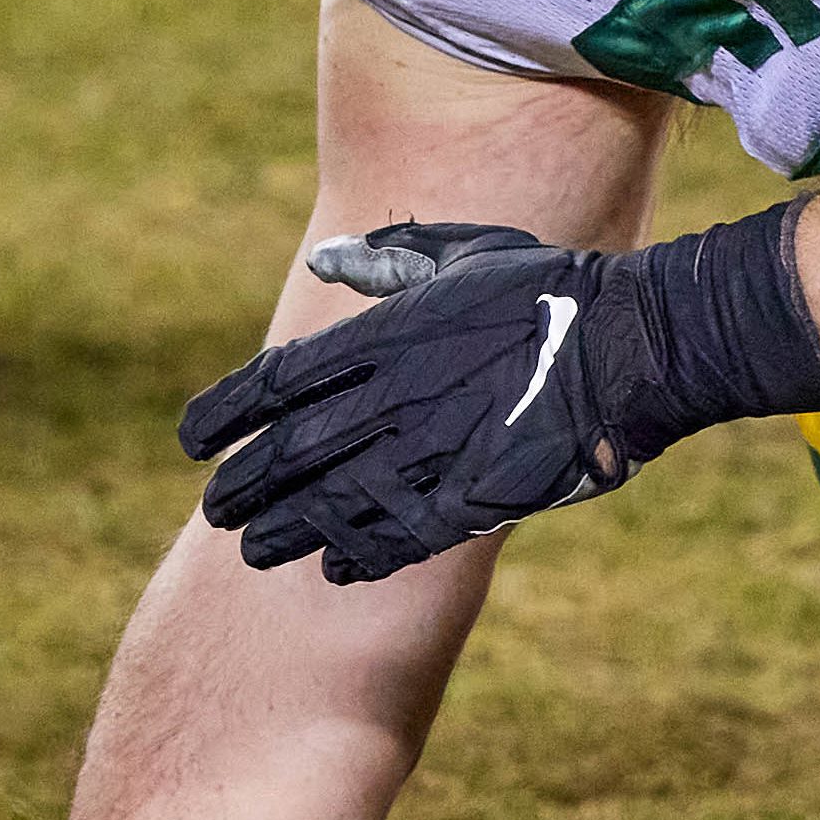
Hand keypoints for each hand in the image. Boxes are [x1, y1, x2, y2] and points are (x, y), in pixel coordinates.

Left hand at [183, 218, 657, 584]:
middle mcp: (393, 400)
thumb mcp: (462, 252)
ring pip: (331, 504)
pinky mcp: (473, 499)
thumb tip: (324, 257)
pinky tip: (335, 567)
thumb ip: (388, 256)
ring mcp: (431, 454)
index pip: (275, 384)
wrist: (628, 345)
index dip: (223, 416)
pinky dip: (360, 554)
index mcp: (384, 338)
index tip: (191, 441)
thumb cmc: (547, 288)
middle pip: (290, 456)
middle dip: (245, 487)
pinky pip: (398, 538)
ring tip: (256, 550)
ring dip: (286, 530)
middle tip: (218, 511)